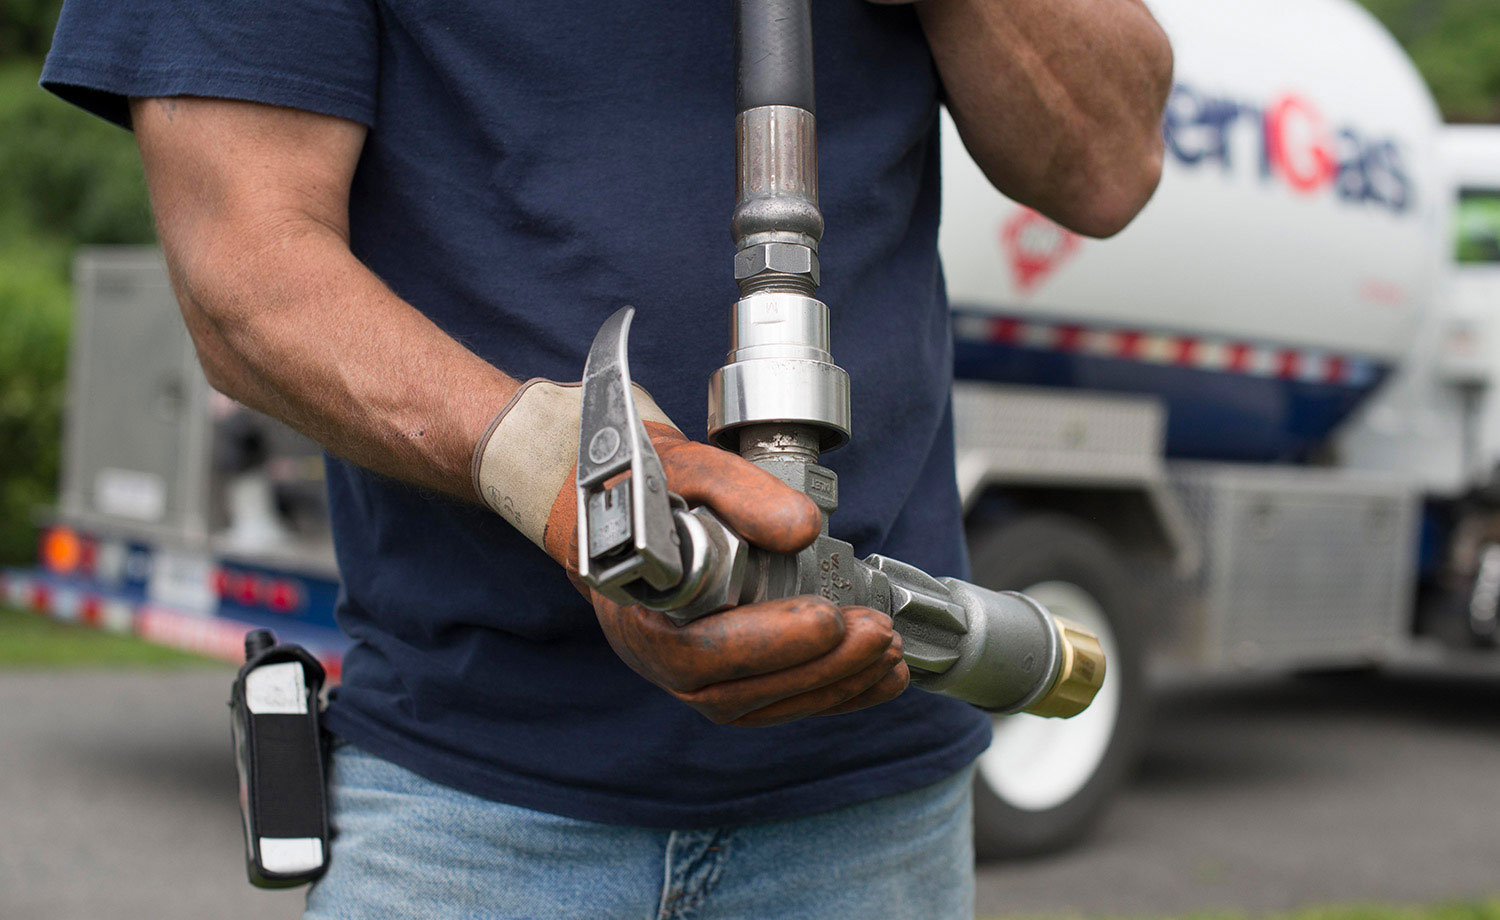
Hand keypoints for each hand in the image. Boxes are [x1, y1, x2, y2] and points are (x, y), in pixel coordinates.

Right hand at [546, 424, 909, 726]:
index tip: (827, 617)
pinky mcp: (723, 679)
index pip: (698, 651)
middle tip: (877, 632)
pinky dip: (834, 695)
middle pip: (738, 691)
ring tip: (889, 653)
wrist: (624, 506)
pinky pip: (777, 703)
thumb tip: (802, 528)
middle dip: (818, 667)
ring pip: (763, 706)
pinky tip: (882, 678)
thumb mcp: (685, 468)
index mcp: (638, 611)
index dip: (767, 642)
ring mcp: (688, 677)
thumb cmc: (646, 486)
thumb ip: (738, 491)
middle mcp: (656, 658)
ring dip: (834, 686)